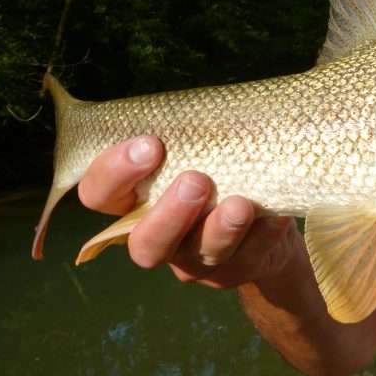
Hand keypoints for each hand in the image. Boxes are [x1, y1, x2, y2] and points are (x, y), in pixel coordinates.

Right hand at [78, 137, 297, 287]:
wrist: (265, 218)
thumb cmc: (222, 170)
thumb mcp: (198, 149)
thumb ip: (188, 136)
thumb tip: (199, 105)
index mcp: (136, 202)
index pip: (99, 195)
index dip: (115, 173)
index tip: (151, 145)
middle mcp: (160, 238)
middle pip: (145, 244)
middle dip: (169, 214)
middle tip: (196, 181)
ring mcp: (198, 260)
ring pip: (199, 256)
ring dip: (219, 229)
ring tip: (241, 205)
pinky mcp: (239, 269)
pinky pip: (249, 257)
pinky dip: (264, 234)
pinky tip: (275, 217)